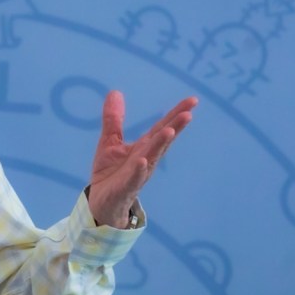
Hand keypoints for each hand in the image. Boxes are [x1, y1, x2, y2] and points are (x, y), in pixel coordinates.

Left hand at [88, 91, 196, 227]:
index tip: (193, 100)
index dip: (176, 114)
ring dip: (160, 145)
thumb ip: (114, 119)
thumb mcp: (110, 141)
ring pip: (151, 158)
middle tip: (188, 114)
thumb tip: (115, 92)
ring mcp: (137, 174)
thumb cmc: (111, 172)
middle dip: (175, 128)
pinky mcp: (125, 188)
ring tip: (169, 131)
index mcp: (144, 147)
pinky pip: (133, 179)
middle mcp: (146, 159)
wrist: (101, 203)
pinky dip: (138, 170)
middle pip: (162, 141)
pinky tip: (142, 161)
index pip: (162, 127)